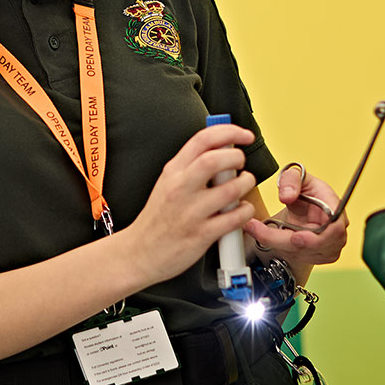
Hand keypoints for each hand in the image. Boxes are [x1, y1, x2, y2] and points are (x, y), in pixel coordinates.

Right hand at [122, 124, 256, 282]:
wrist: (139, 252)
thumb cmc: (157, 218)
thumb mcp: (167, 183)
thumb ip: (191, 166)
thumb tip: (221, 148)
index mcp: (173, 171)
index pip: (203, 139)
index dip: (229, 132)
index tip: (244, 135)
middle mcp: (180, 188)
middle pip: (215, 160)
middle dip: (237, 157)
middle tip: (240, 164)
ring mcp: (190, 212)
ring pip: (230, 189)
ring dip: (245, 184)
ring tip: (243, 186)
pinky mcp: (201, 234)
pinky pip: (234, 218)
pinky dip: (245, 211)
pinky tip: (241, 210)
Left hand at [243, 164, 347, 266]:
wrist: (304, 206)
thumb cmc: (306, 192)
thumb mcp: (296, 176)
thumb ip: (291, 180)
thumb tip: (287, 195)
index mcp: (335, 208)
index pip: (335, 228)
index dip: (318, 237)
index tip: (296, 237)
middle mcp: (336, 231)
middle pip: (316, 246)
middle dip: (287, 242)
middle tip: (263, 233)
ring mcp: (330, 246)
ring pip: (304, 255)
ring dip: (280, 245)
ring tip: (260, 231)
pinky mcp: (319, 256)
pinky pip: (299, 259)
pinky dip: (282, 250)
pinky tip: (273, 237)